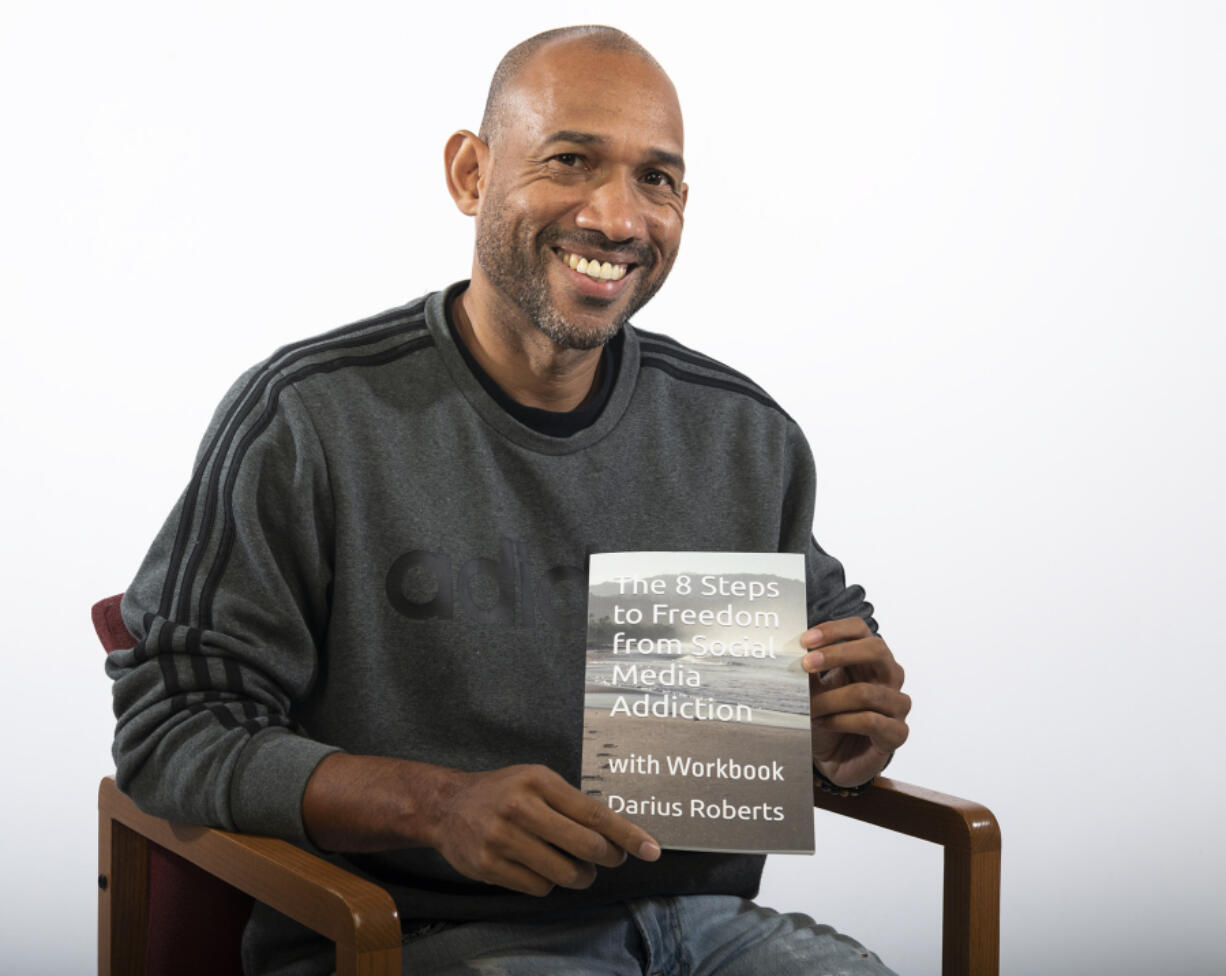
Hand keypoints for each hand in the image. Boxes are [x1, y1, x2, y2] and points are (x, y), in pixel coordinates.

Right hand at [423, 763, 660, 895]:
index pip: (595, 814)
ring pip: (564, 873)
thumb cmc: (504, 792)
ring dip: (578, 876)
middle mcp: (521, 808)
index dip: (628, 834)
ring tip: (574, 867)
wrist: (447, 806)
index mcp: (540, 781)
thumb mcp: (537, 781)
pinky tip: (539, 868)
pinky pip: (539, 887)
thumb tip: (616, 836)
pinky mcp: (489, 866)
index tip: (651, 850)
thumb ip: (572, 804)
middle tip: (609, 859)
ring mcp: (503, 838)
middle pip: (585, 846)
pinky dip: (547, 883)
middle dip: (606, 859)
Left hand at [801, 617, 909, 787]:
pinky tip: (825, 723)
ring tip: (810, 708)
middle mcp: (889, 676)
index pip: (860, 629)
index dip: (834, 629)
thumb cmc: (828, 718)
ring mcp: (897, 704)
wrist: (835, 759)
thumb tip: (790, 650)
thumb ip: (809, 671)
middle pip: (876, 649)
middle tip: (805, 663)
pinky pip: (871, 721)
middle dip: (837, 653)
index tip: (804, 640)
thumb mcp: (814, 690)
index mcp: (869, 659)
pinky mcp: (897, 733)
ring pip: (868, 691)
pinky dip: (842, 721)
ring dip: (832, 699)